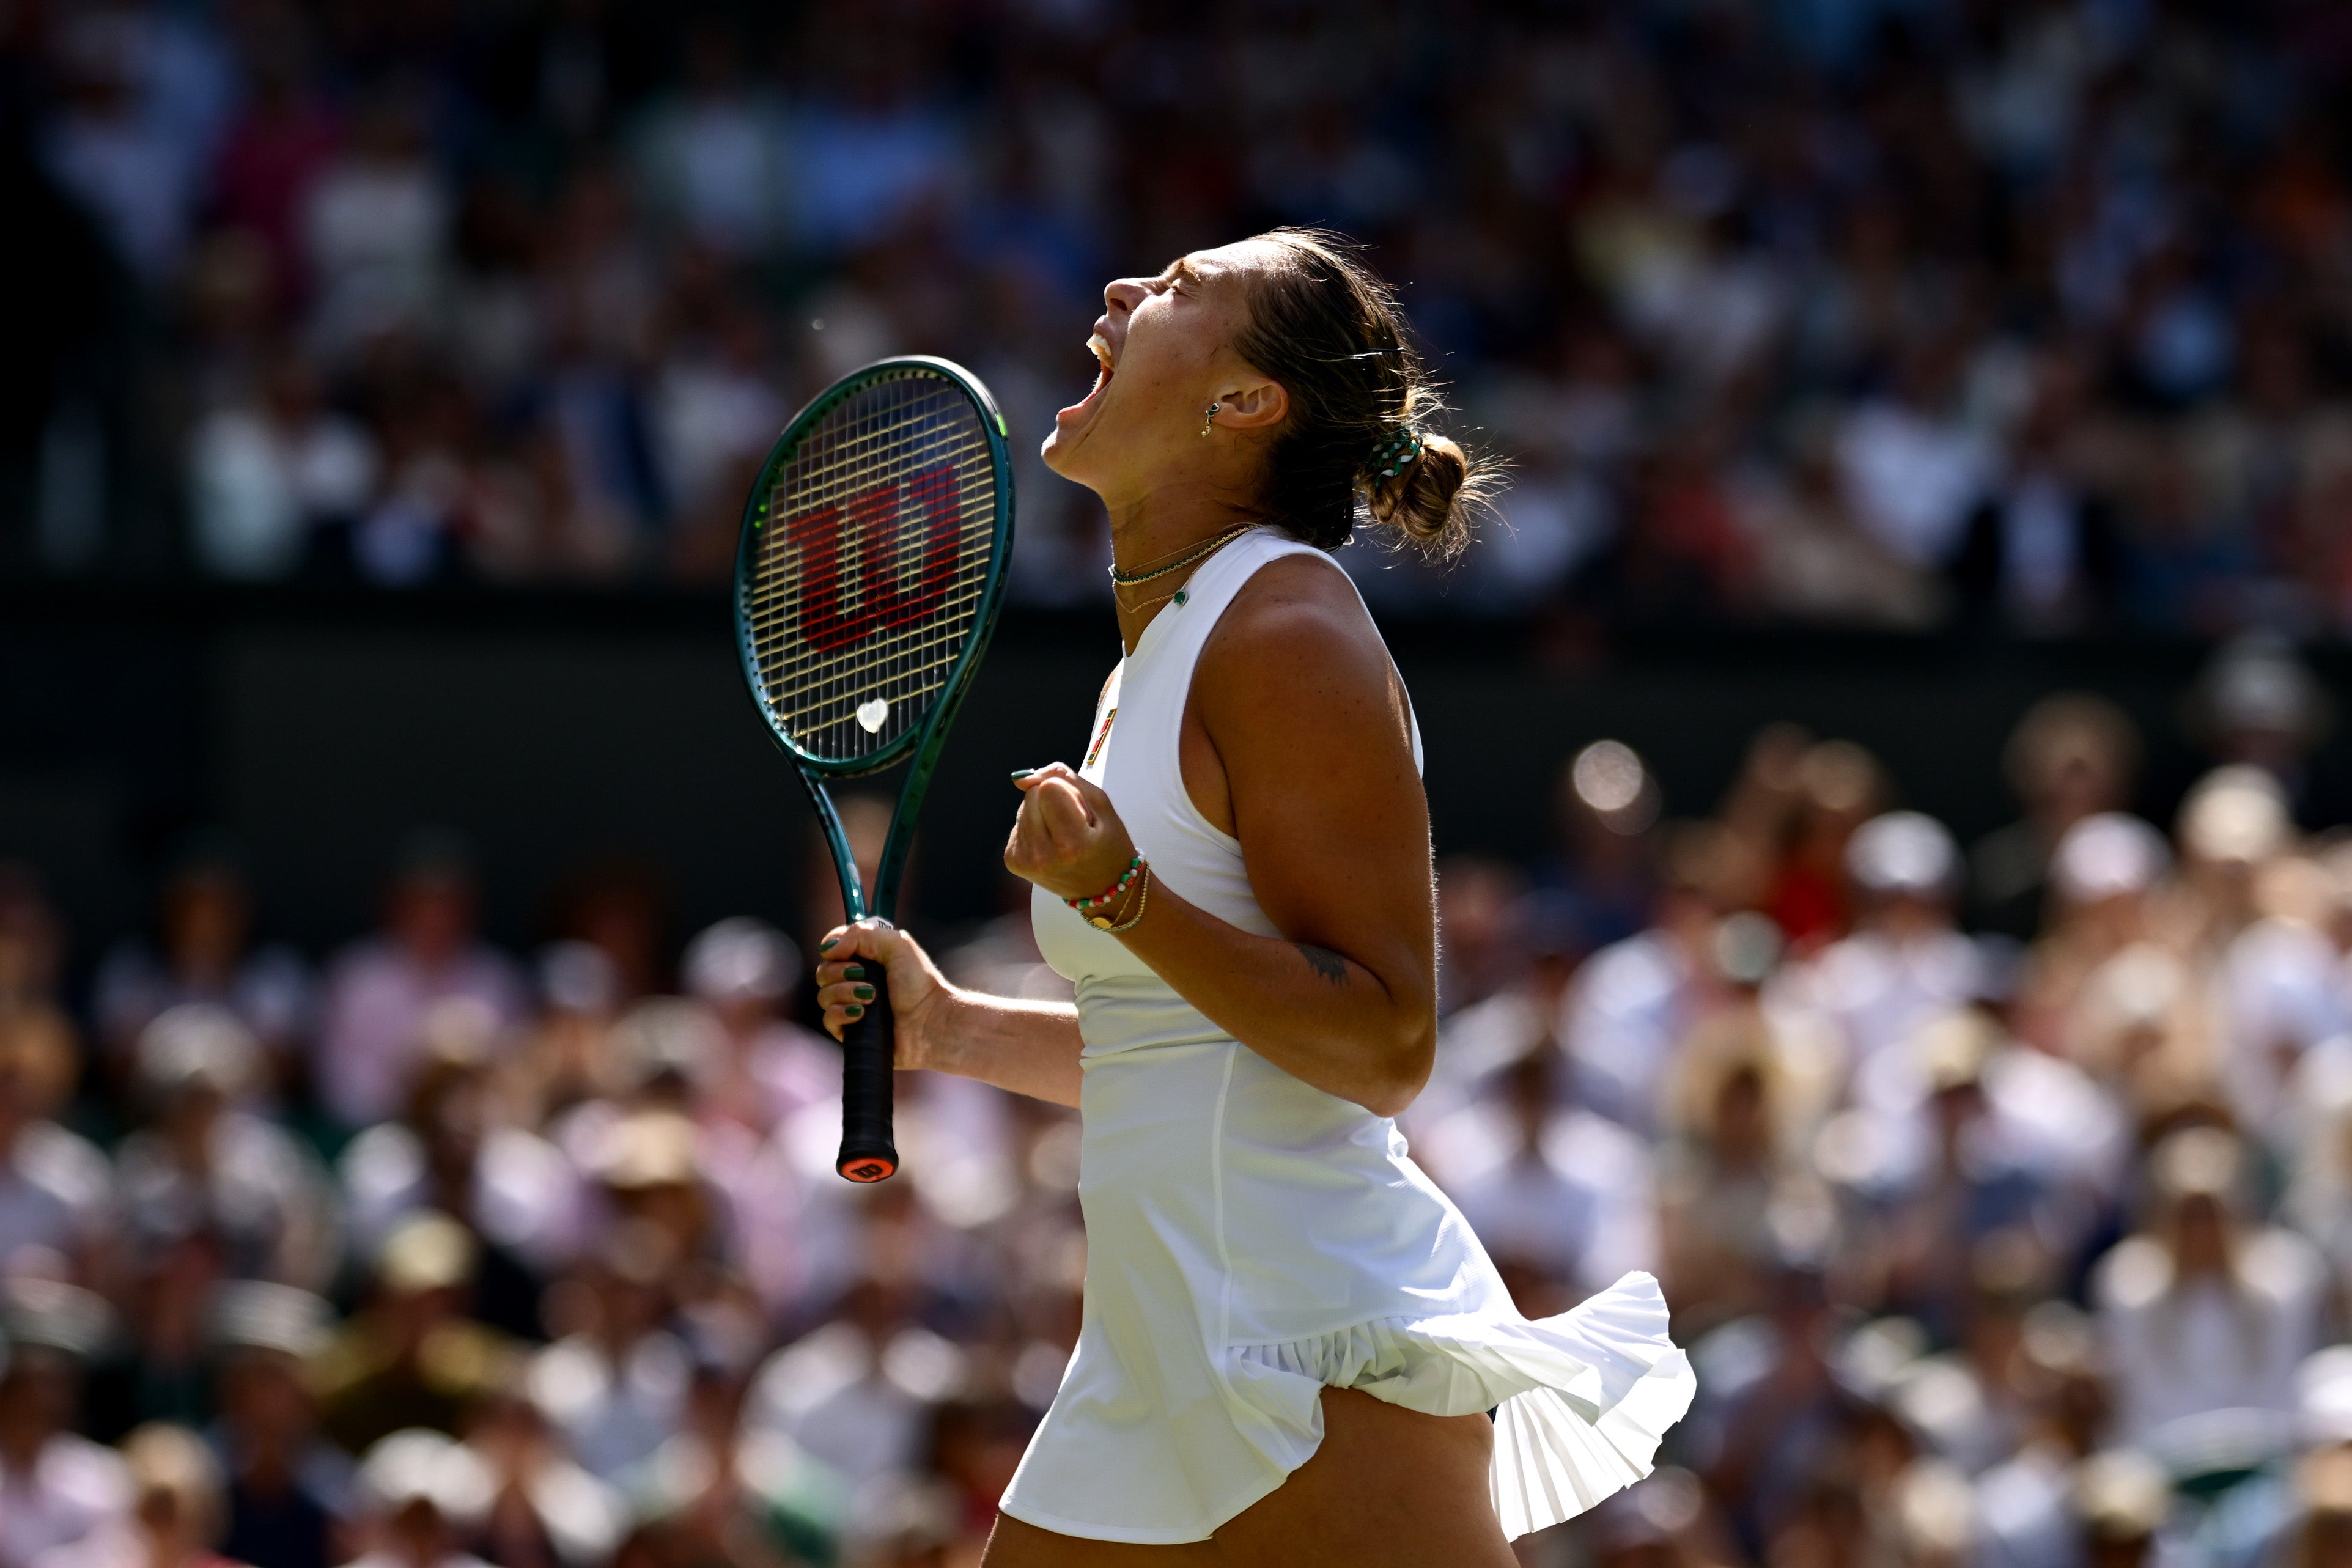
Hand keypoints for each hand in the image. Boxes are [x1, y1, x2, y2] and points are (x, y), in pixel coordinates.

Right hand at [812, 920, 951, 1065]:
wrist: (931, 1022)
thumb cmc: (919, 983)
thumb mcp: (897, 945)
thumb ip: (862, 935)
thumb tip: (828, 948)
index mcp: (866, 959)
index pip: (832, 948)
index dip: (833, 947)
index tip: (844, 952)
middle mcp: (856, 981)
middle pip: (823, 972)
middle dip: (840, 972)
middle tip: (864, 975)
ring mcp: (852, 1006)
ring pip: (823, 995)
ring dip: (844, 992)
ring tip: (871, 997)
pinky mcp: (850, 1031)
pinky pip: (828, 1019)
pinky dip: (840, 1013)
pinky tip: (860, 1014)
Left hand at [1004, 763, 1138, 903]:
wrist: (1102, 888)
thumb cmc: (1108, 844)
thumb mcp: (1100, 803)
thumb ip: (1065, 778)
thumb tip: (1022, 778)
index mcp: (1072, 844)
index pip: (1049, 787)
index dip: (1067, 791)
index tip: (1082, 813)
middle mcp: (1043, 856)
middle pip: (1032, 795)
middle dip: (1052, 800)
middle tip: (1073, 824)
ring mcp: (1025, 861)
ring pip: (1023, 807)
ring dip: (1042, 814)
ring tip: (1062, 835)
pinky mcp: (1013, 862)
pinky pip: (1017, 824)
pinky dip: (1033, 827)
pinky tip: (1050, 843)